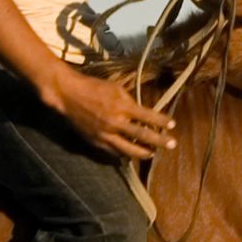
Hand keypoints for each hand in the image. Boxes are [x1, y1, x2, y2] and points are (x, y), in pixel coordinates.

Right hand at [44, 69, 178, 163]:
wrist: (69, 95)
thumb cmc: (94, 87)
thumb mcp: (116, 88)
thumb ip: (130, 102)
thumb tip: (143, 113)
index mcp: (122, 107)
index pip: (148, 116)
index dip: (162, 121)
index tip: (173, 125)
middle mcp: (115, 123)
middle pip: (143, 136)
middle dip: (160, 141)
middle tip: (172, 145)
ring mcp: (105, 134)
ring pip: (129, 150)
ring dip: (144, 152)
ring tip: (152, 153)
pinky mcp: (96, 142)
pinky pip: (114, 152)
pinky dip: (125, 153)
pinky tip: (131, 153)